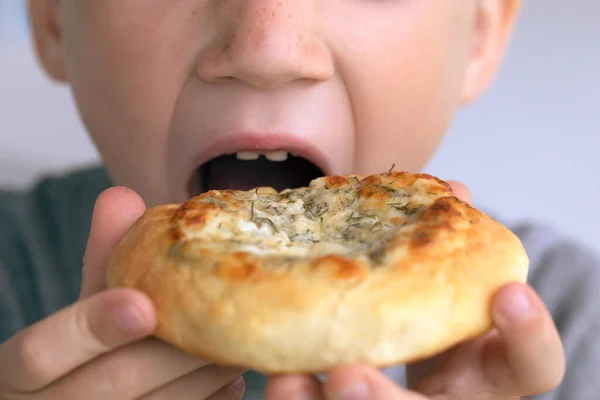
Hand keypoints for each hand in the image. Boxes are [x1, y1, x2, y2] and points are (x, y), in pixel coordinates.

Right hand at [0, 187, 245, 399]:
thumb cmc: (85, 355)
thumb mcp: (87, 306)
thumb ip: (104, 257)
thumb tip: (122, 196)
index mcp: (24, 375)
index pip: (40, 353)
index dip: (91, 327)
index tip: (144, 304)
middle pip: (114, 382)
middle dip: (172, 348)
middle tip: (217, 315)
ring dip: (202, 373)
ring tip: (234, 341)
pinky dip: (210, 398)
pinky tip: (230, 376)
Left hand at [265, 181, 565, 399]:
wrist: (385, 340)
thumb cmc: (420, 304)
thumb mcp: (440, 278)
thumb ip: (446, 242)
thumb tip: (452, 189)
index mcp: (484, 368)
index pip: (530, 366)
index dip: (529, 336)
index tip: (508, 294)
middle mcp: (450, 398)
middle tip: (348, 374)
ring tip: (289, 380)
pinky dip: (299, 395)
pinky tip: (280, 372)